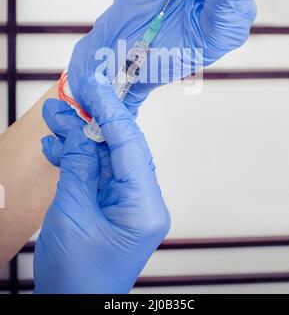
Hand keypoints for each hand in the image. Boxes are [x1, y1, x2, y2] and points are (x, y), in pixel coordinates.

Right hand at [34, 75, 169, 293]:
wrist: (73, 308)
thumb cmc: (77, 276)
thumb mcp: (73, 214)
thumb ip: (79, 168)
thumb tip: (80, 133)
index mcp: (144, 205)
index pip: (130, 144)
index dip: (110, 111)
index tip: (96, 87)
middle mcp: (142, 201)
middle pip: (119, 147)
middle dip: (90, 122)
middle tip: (67, 101)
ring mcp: (128, 204)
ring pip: (105, 157)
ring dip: (79, 139)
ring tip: (54, 119)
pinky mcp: (112, 206)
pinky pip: (97, 174)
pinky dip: (76, 160)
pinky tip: (56, 147)